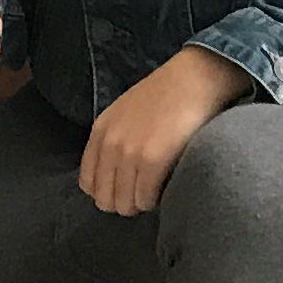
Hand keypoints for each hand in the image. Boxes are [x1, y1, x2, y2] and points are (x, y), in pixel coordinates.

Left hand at [78, 45, 250, 216]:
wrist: (194, 79)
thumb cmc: (166, 97)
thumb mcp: (125, 113)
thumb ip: (114, 140)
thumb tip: (113, 177)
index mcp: (100, 132)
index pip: (88, 182)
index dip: (106, 192)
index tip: (125, 190)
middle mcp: (110, 143)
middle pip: (104, 198)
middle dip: (123, 202)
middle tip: (142, 194)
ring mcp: (130, 152)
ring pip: (125, 203)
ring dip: (140, 203)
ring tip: (155, 191)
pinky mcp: (153, 159)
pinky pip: (145, 198)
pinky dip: (154, 201)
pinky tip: (164, 190)